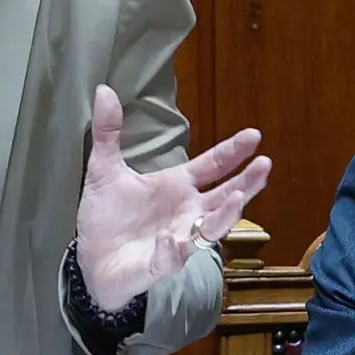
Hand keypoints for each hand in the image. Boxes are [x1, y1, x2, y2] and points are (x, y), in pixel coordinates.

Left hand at [74, 85, 272, 311]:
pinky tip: (171, 239)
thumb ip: (108, 131)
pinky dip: (173, 249)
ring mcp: (176, 240)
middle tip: (264, 164)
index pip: (213, 167)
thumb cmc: (106, 217)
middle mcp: (185, 213)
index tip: (254, 135)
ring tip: (238, 197)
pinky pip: (171, 258)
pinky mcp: (158, 265)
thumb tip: (104, 90)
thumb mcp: (104, 168)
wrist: (90, 260)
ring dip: (225, 215)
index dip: (233, 152)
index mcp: (177, 187)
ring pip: (210, 229)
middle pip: (224, 197)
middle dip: (246, 182)